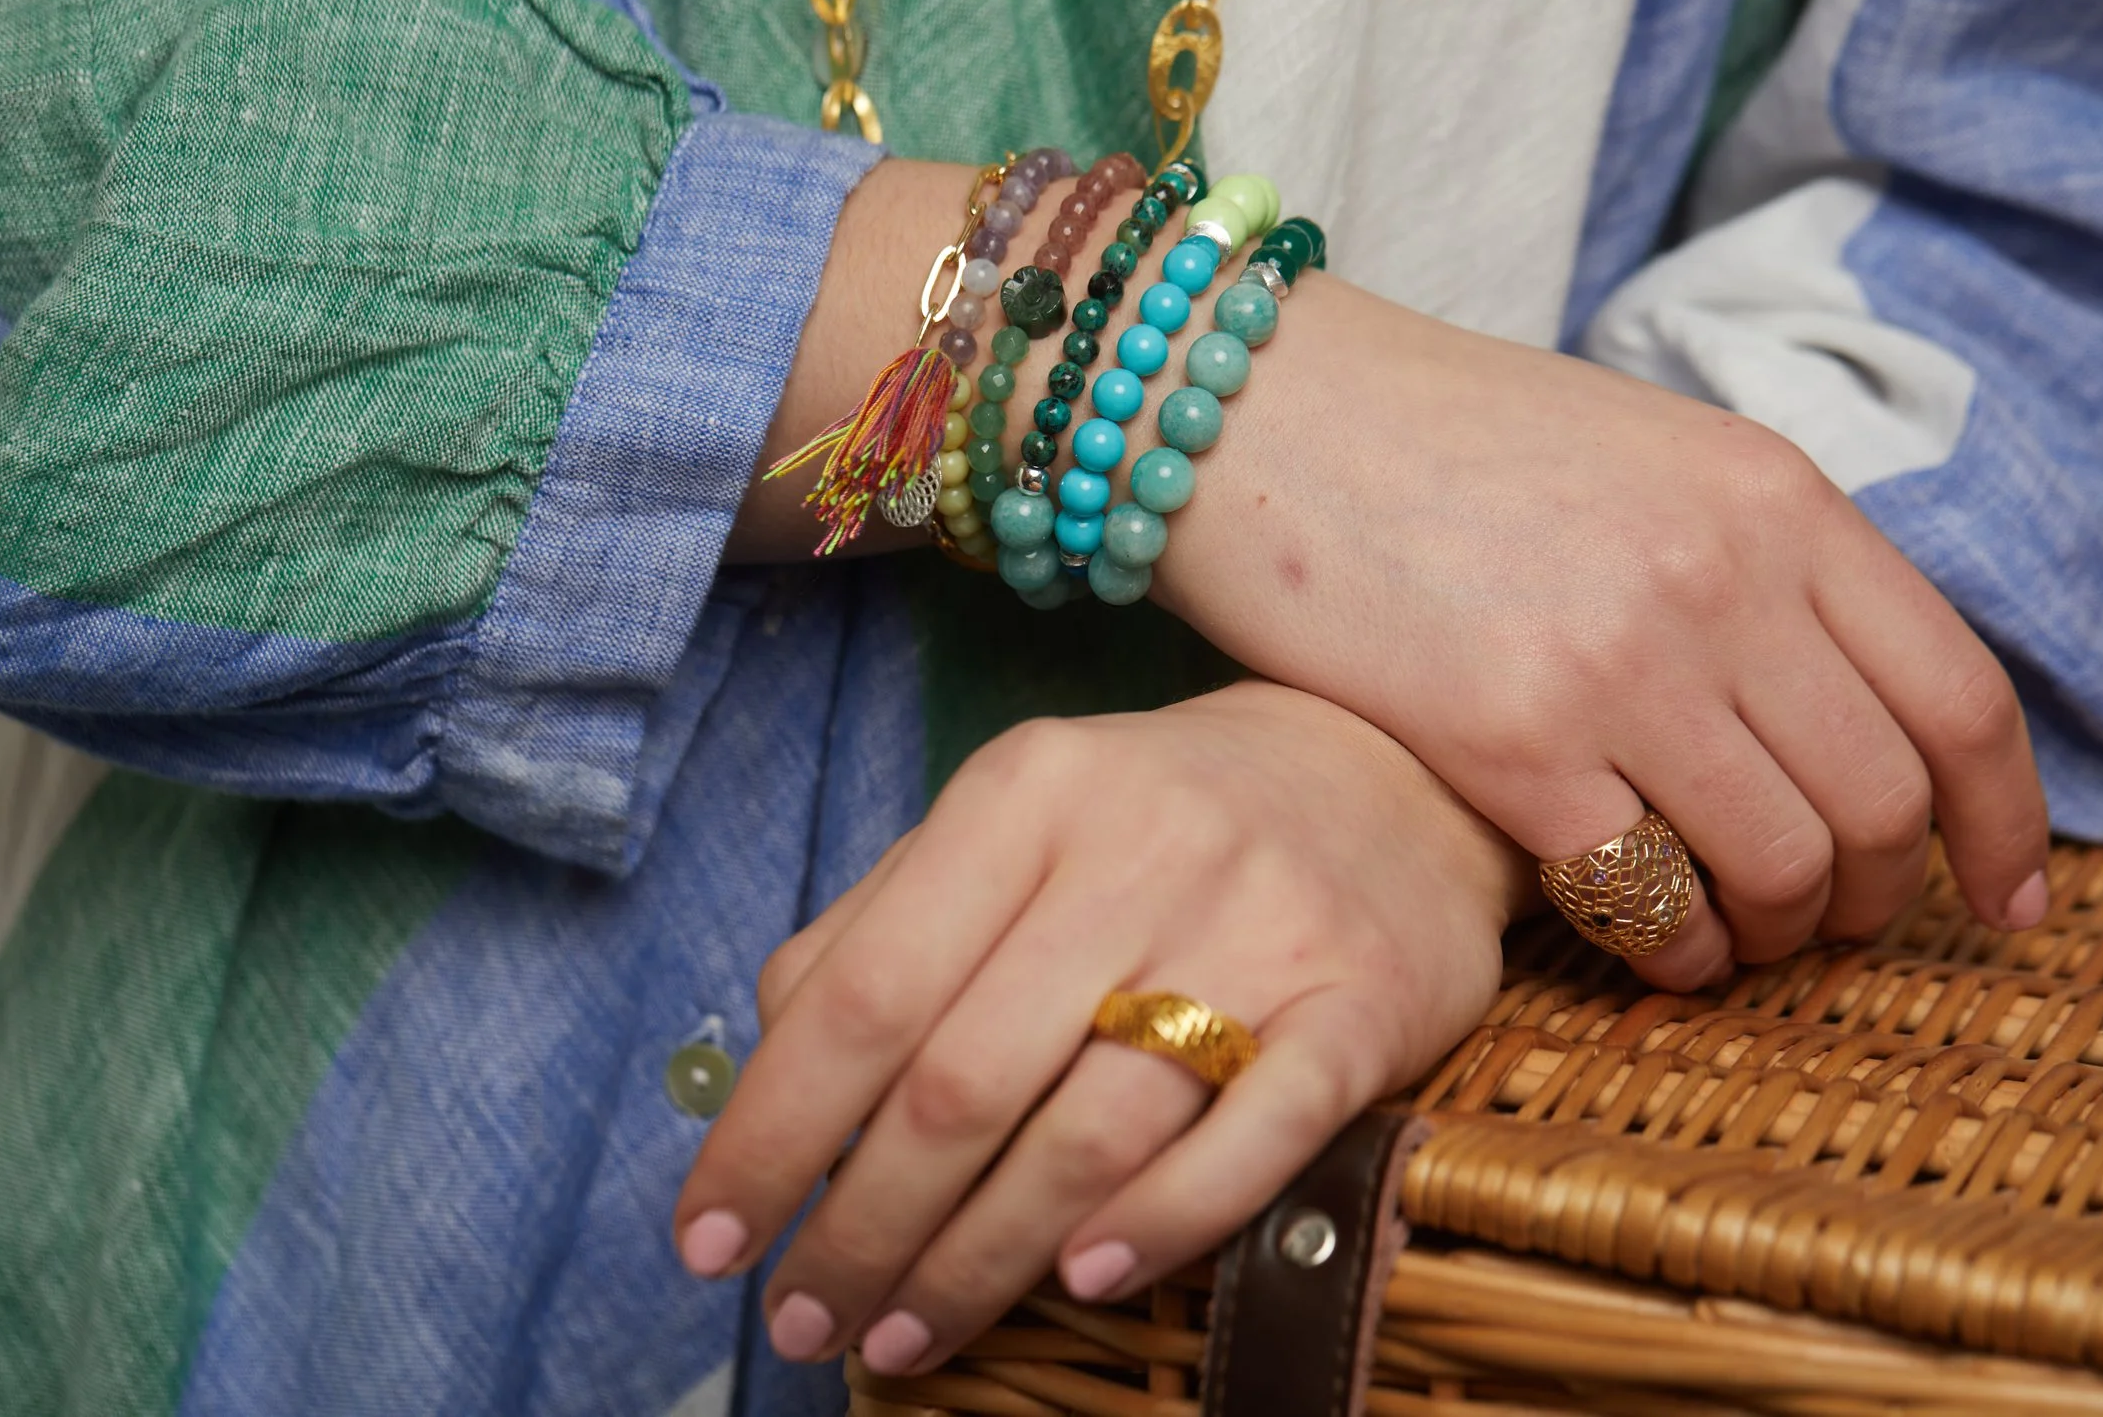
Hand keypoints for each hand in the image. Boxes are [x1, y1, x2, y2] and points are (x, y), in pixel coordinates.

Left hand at [671, 682, 1522, 1376]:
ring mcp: (1259, 930)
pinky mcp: (1362, 1005)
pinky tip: (1077, 1280)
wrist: (1391, 770)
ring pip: (1090, 1130)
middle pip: (963, 1081)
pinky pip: (1249, 1141)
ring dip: (980, 1259)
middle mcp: (1139, 849)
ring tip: (905, 1333)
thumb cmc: (1157, 819)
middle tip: (807, 1318)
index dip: (771, 1134)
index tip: (711, 1239)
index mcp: (1027, 793)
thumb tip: (773, 1060)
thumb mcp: (1012, 820)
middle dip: (863, 1226)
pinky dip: (1158, 1224)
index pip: (864, 993)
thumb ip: (885, 921)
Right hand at [1155, 280, 2049, 988]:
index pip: (1961, 695)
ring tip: (1733, 937)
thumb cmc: (1447, 438)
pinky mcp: (1508, 738)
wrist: (1262, 408)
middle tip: (1832, 924)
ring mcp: (1618, 660)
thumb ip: (1767, 563)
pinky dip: (1673, 949)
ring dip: (1776, 934)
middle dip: (1877, 898)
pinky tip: (1651, 945)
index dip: (2008, 824)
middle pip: (1882, 801)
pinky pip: (1644, 896)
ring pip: (1781, 864)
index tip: (2007, 901)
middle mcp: (1720, 576)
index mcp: (1776, 495)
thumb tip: (1855, 712)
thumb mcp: (1653, 454)